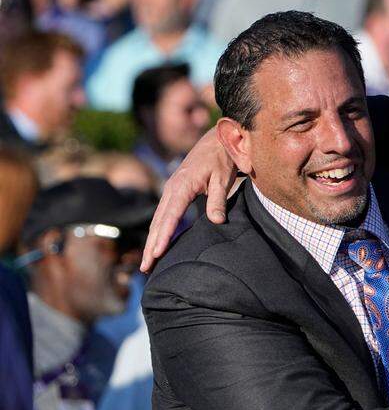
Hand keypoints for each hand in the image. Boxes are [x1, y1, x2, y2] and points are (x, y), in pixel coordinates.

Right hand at [140, 126, 235, 272]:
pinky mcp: (174, 192)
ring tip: (147, 263)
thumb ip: (218, 200)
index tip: (157, 253)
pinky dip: (158, 231)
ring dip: (152, 241)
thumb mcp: (223, 178)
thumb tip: (216, 221)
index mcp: (182, 186)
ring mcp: (171, 190)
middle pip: (157, 222)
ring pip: (157, 220)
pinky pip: (163, 215)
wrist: (216, 141)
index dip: (163, 236)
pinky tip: (157, 244)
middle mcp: (171, 189)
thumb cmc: (221, 159)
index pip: (170, 216)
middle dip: (150, 245)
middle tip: (145, 267)